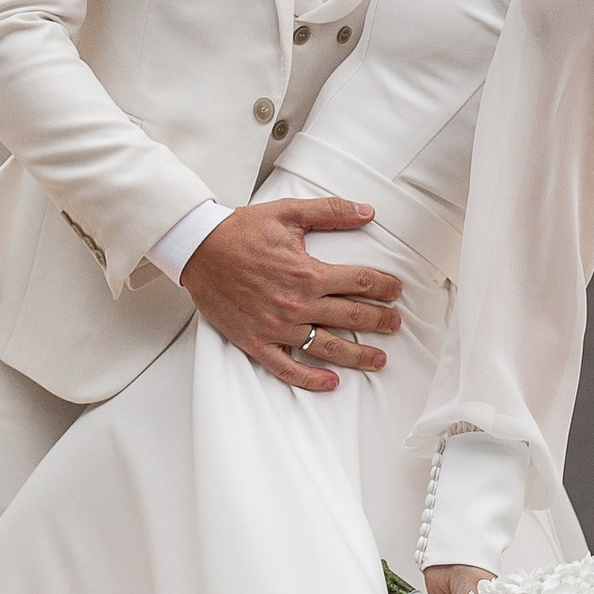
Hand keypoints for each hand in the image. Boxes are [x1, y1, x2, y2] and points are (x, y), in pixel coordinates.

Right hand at [180, 198, 402, 392]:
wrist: (198, 249)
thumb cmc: (241, 230)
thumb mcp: (288, 212)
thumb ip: (331, 211)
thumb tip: (367, 211)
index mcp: (309, 272)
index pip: (360, 282)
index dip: (384, 287)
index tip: (395, 291)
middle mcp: (298, 303)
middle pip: (352, 316)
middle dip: (380, 321)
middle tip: (395, 324)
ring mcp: (277, 327)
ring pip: (328, 347)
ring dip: (358, 355)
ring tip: (378, 361)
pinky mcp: (256, 342)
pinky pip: (287, 367)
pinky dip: (310, 379)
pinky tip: (330, 382)